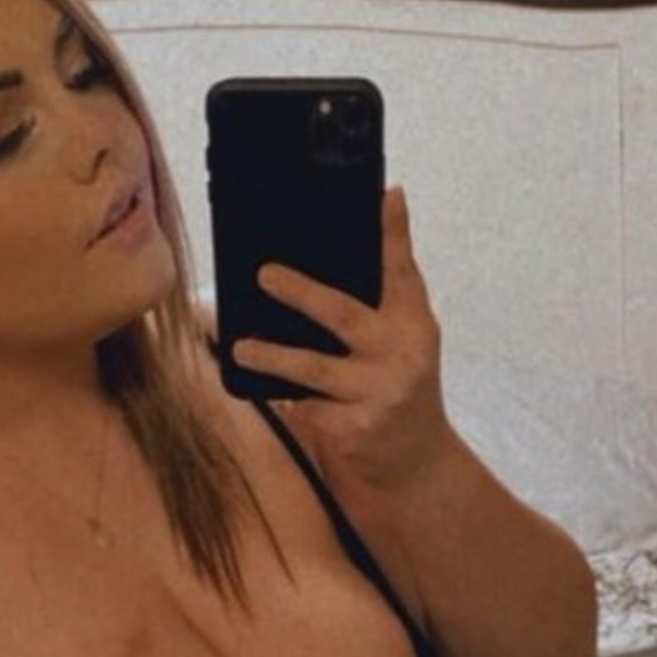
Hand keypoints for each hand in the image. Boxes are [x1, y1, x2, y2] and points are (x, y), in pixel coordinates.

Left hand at [231, 185, 456, 497]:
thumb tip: (372, 219)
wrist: (415, 460)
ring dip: (271, 357)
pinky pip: (305, 407)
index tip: (388, 196)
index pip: (403, 271)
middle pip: (343, 316)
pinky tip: (269, 390)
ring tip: (240, 347)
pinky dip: (286, 396)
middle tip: (264, 274)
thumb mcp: (406, 338)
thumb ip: (387, 292)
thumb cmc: (399, 384)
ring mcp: (376, 395)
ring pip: (311, 370)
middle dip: (301, 293)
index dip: (395, 233)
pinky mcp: (352, 430)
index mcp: (413, 324)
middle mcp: (400, 356)